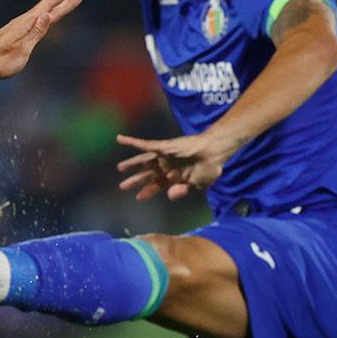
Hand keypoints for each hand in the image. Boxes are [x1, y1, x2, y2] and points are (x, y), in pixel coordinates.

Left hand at [0, 0, 84, 81]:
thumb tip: (47, 15)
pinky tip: (45, 16)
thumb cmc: (0, 63)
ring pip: (40, 12)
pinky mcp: (14, 32)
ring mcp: (18, 26)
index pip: (50, 10)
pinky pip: (34, 18)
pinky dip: (44, 13)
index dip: (64, 1)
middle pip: (46, 7)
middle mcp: (22, 22)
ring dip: (53, 5)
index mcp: (26, 25)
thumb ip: (35, 33)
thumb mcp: (21, 50)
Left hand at [115, 132, 239, 200]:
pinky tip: (121, 139)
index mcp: (174, 177)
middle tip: (122, 187)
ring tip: (120, 168)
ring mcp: (165, 156)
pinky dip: (133, 142)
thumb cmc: (209, 168)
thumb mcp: (197, 185)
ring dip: (132, 163)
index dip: (148, 191)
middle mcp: (167, 166)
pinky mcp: (164, 146)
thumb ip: (183, 190)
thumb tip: (170, 196)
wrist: (216, 152)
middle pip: (148, 174)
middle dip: (136, 180)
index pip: (158, 185)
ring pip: (144, 160)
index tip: (139, 198)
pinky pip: (146, 145)